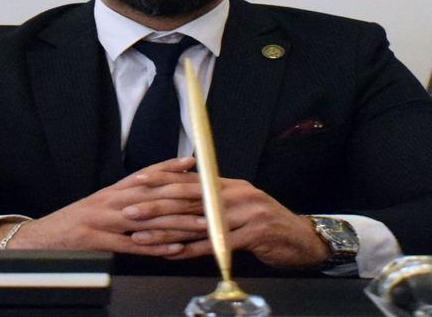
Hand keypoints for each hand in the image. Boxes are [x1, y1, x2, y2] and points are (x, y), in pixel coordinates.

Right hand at [0, 157, 207, 255]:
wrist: (40, 238)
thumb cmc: (75, 221)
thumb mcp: (103, 202)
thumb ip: (129, 194)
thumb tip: (157, 187)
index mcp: (114, 190)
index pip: (147, 174)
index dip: (171, 168)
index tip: (195, 164)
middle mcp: (111, 201)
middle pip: (154, 194)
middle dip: (185, 196)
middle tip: (210, 198)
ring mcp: (105, 221)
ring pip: (148, 218)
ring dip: (178, 222)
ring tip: (202, 225)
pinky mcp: (100, 242)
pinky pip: (132, 244)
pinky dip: (155, 246)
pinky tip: (174, 248)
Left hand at [127, 175, 331, 268]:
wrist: (301, 240)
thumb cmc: (265, 224)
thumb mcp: (239, 205)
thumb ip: (214, 199)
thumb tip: (182, 194)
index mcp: (230, 184)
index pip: (190, 178)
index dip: (162, 179)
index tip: (136, 181)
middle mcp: (236, 194)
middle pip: (188, 198)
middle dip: (155, 204)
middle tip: (129, 210)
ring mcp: (245, 213)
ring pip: (197, 222)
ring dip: (166, 231)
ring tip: (141, 236)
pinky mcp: (252, 234)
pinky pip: (215, 243)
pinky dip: (191, 250)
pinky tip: (171, 254)